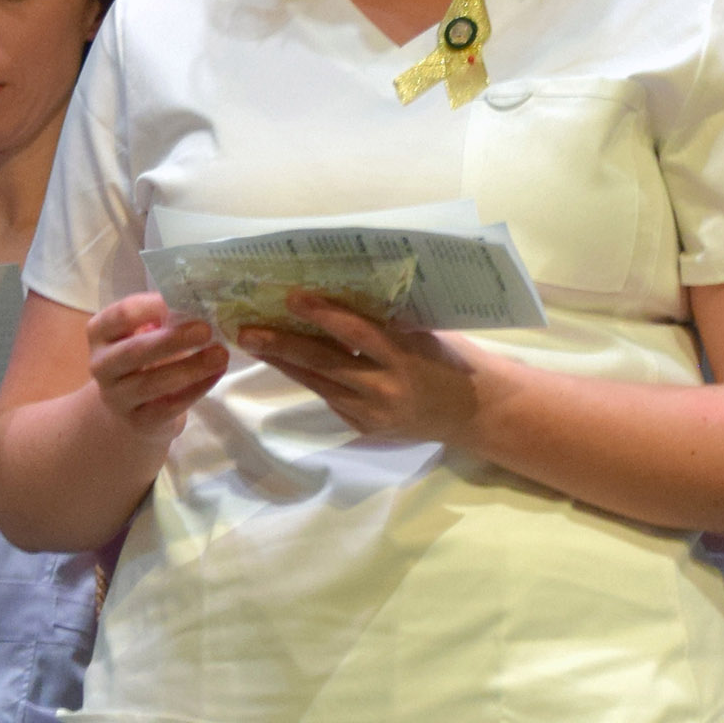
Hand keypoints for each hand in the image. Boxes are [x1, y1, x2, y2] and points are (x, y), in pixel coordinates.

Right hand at [86, 293, 228, 435]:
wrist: (128, 409)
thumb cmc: (142, 359)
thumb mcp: (142, 334)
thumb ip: (161, 320)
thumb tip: (197, 304)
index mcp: (100, 333)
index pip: (122, 315)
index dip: (153, 306)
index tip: (185, 300)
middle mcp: (101, 365)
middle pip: (134, 351)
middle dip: (172, 339)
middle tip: (206, 329)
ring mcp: (117, 396)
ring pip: (153, 383)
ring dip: (190, 367)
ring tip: (220, 354)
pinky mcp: (138, 421)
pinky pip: (169, 406)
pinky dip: (195, 389)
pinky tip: (216, 375)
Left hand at [234, 289, 481, 443]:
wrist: (477, 414)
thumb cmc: (452, 360)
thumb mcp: (424, 334)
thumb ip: (387, 321)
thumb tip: (340, 295)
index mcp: (405, 356)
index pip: (356, 333)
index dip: (323, 315)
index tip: (292, 296)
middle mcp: (385, 387)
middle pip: (325, 362)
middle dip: (282, 344)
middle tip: (247, 329)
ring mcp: (373, 411)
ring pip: (319, 382)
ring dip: (283, 362)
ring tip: (252, 343)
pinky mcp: (366, 427)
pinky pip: (331, 398)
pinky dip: (308, 378)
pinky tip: (285, 362)